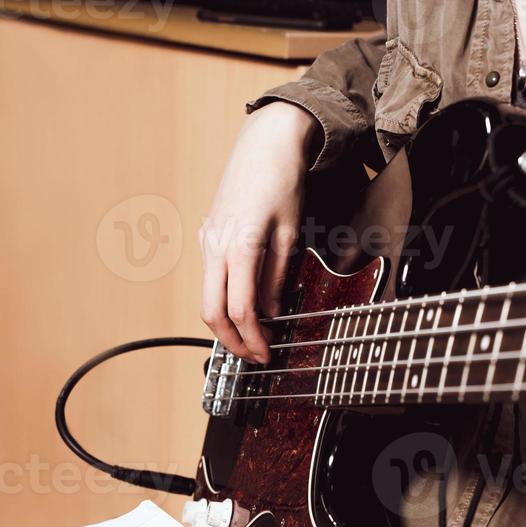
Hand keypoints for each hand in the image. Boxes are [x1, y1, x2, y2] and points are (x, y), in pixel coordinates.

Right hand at [199, 102, 319, 363]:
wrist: (265, 142)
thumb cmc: (282, 181)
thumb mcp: (289, 233)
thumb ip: (276, 276)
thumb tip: (271, 312)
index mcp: (239, 246)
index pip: (240, 309)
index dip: (252, 338)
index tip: (266, 353)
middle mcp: (215, 246)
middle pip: (211, 312)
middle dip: (232, 341)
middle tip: (254, 356)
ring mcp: (207, 240)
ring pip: (207, 298)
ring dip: (226, 324)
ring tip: (251, 336)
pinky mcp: (208, 236)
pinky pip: (210, 278)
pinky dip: (224, 299)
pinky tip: (245, 306)